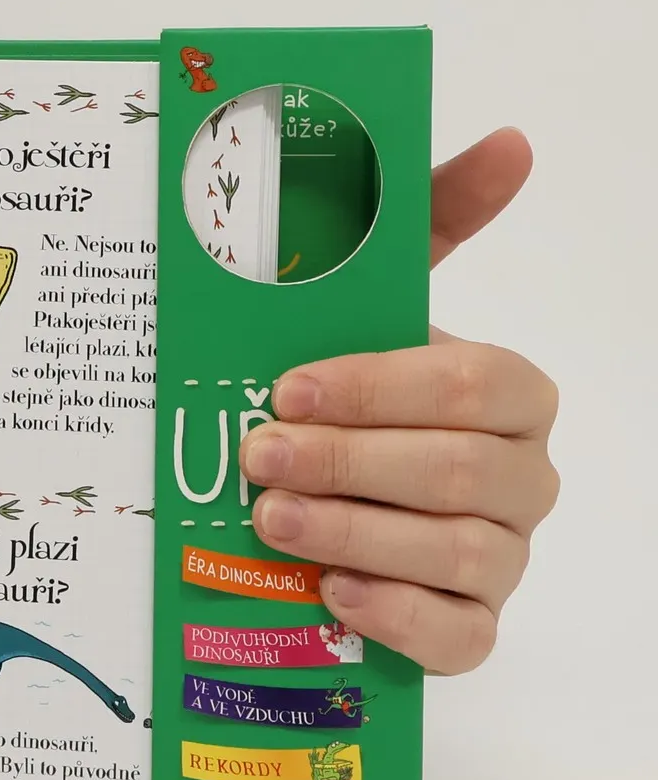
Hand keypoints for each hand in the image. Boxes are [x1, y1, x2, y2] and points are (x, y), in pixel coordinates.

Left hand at [240, 129, 557, 672]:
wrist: (313, 494)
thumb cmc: (341, 394)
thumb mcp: (365, 304)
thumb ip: (427, 219)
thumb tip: (511, 141)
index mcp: (508, 394)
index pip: (471, 384)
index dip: (378, 388)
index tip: (287, 388)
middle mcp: (520, 476)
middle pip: (460, 470)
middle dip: (349, 462)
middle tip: (259, 456)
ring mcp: (501, 558)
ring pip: (460, 553)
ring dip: (356, 535)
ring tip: (271, 522)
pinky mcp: (468, 630)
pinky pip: (460, 637)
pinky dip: (395, 616)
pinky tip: (331, 594)